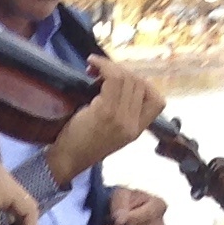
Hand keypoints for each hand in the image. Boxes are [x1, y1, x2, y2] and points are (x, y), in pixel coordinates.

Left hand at [47, 56, 166, 183]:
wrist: (66, 160)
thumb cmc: (81, 144)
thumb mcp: (111, 131)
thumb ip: (122, 111)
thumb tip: (120, 78)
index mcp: (136, 130)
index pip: (157, 101)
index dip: (144, 84)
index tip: (124, 79)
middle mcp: (133, 125)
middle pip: (140, 84)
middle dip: (122, 70)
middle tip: (102, 71)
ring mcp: (121, 118)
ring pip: (128, 79)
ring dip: (111, 67)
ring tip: (95, 68)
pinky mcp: (106, 112)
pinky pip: (113, 78)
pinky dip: (103, 66)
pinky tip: (93, 64)